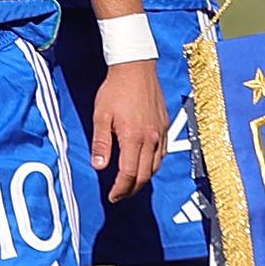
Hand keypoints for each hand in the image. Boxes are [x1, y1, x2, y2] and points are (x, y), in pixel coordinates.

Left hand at [91, 58, 167, 200]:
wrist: (136, 68)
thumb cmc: (115, 90)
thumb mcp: (101, 116)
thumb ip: (101, 143)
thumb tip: (99, 166)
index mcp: (134, 138)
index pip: (129, 173)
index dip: (121, 189)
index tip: (112, 197)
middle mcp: (151, 138)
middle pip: (144, 174)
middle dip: (132, 189)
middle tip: (119, 195)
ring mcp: (161, 133)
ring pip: (155, 166)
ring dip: (143, 179)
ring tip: (129, 184)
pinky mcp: (165, 126)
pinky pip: (162, 154)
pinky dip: (153, 165)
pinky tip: (144, 165)